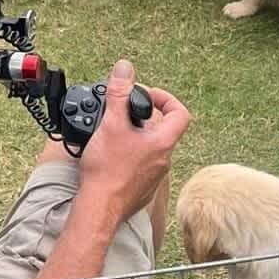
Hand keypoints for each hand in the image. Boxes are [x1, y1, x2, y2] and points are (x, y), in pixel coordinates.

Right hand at [77, 59, 188, 224]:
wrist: (98, 209)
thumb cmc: (107, 171)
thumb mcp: (111, 124)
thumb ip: (119, 94)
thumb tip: (125, 68)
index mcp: (163, 142)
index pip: (180, 113)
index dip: (166, 99)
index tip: (147, 96)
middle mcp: (164, 160)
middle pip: (163, 130)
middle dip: (144, 117)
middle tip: (123, 113)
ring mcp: (154, 177)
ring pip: (150, 149)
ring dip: (135, 137)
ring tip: (113, 133)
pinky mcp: (142, 190)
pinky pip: (141, 166)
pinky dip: (129, 156)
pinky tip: (111, 156)